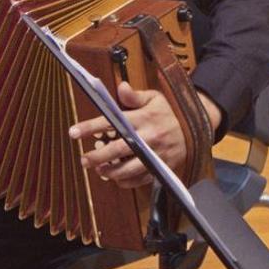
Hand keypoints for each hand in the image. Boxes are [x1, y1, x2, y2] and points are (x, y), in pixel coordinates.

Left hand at [69, 82, 220, 188]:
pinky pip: (139, 180)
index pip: (112, 122)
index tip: (73, 132)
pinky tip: (115, 177)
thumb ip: (134, 96)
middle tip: (83, 159)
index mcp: (144, 118)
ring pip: (127, 169)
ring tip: (98, 169)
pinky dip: (124, 181)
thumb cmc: (169, 112)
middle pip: (117, 150)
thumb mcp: (155, 98)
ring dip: (109, 171)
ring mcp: (155, 155)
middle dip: (96, 156)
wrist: (195, 129)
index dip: (90, 127)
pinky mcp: (160, 168)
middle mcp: (148, 138)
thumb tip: (120, 87)